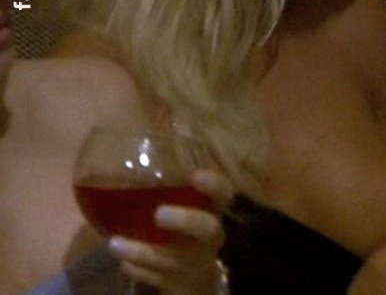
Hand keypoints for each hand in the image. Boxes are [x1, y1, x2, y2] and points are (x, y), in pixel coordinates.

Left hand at [107, 169, 233, 293]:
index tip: (196, 175)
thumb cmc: (183, 233)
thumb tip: (139, 151)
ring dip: (144, 252)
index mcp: (213, 213)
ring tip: (114, 244)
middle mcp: (210, 239)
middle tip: (159, 213)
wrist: (195, 278)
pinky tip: (124, 264)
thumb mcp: (182, 209)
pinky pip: (160, 281)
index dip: (215, 186)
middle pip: (208, 230)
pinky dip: (139, 271)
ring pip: (176, 260)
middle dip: (186, 221)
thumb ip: (169, 190)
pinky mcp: (182, 286)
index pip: (224, 195)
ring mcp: (198, 266)